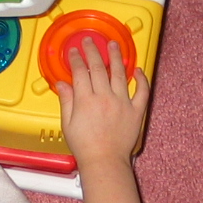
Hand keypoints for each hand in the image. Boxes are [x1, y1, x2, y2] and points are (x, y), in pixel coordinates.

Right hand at [54, 37, 149, 202]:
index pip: (80, 72)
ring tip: (113, 44)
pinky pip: (142, 91)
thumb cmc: (84, 146)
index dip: (76, 59)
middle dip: (92, 51)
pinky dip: (141, 79)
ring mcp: (122, 102)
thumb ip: (66, 100)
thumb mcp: (67, 123)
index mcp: (85, 100)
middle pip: (98, 68)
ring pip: (119, 73)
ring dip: (116, 57)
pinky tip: (137, 70)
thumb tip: (61, 83)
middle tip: (90, 40)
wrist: (104, 161)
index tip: (73, 51)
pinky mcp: (136, 110)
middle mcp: (104, 97)